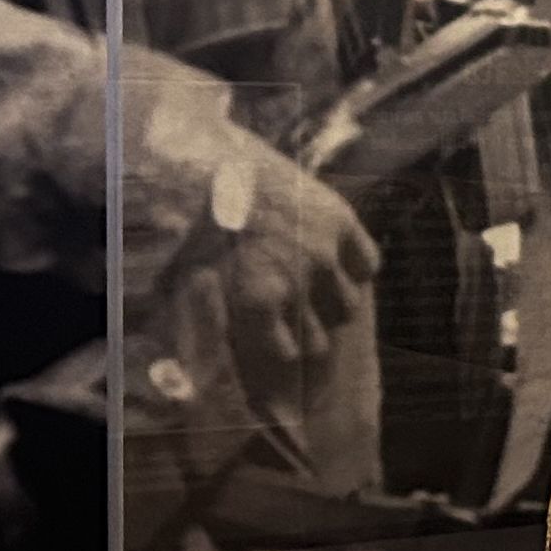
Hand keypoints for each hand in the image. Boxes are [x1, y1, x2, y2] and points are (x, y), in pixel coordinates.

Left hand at [139, 144, 380, 427]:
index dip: (284, 359)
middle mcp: (298, 284)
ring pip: (348, 308)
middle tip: (297, 331)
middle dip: (309, 340)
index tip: (281, 358)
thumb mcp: (181, 285)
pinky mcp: (343, 223)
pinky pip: (368, 264)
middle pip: (322, 341)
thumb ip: (192, 334)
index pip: (290, 358)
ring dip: (332, 307)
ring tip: (314, 296)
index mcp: (259, 303)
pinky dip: (357, 268)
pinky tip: (335, 263)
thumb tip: (186, 389)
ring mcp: (325, 253)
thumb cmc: (191, 228)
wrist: (214, 162)